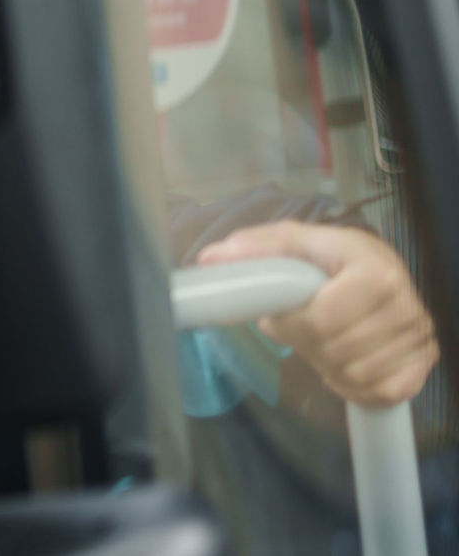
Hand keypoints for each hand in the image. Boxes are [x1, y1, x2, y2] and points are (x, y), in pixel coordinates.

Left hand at [197, 220, 437, 408]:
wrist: (376, 265)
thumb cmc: (329, 256)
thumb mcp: (292, 241)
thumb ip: (255, 247)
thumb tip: (211, 259)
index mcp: (376, 272)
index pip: (320, 321)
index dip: (288, 326)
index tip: (277, 317)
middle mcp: (406, 306)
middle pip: (335, 351)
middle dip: (304, 344)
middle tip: (298, 329)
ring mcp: (419, 338)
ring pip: (355, 376)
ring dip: (327, 365)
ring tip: (321, 341)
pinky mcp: (424, 364)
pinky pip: (381, 393)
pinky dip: (355, 386)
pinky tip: (344, 362)